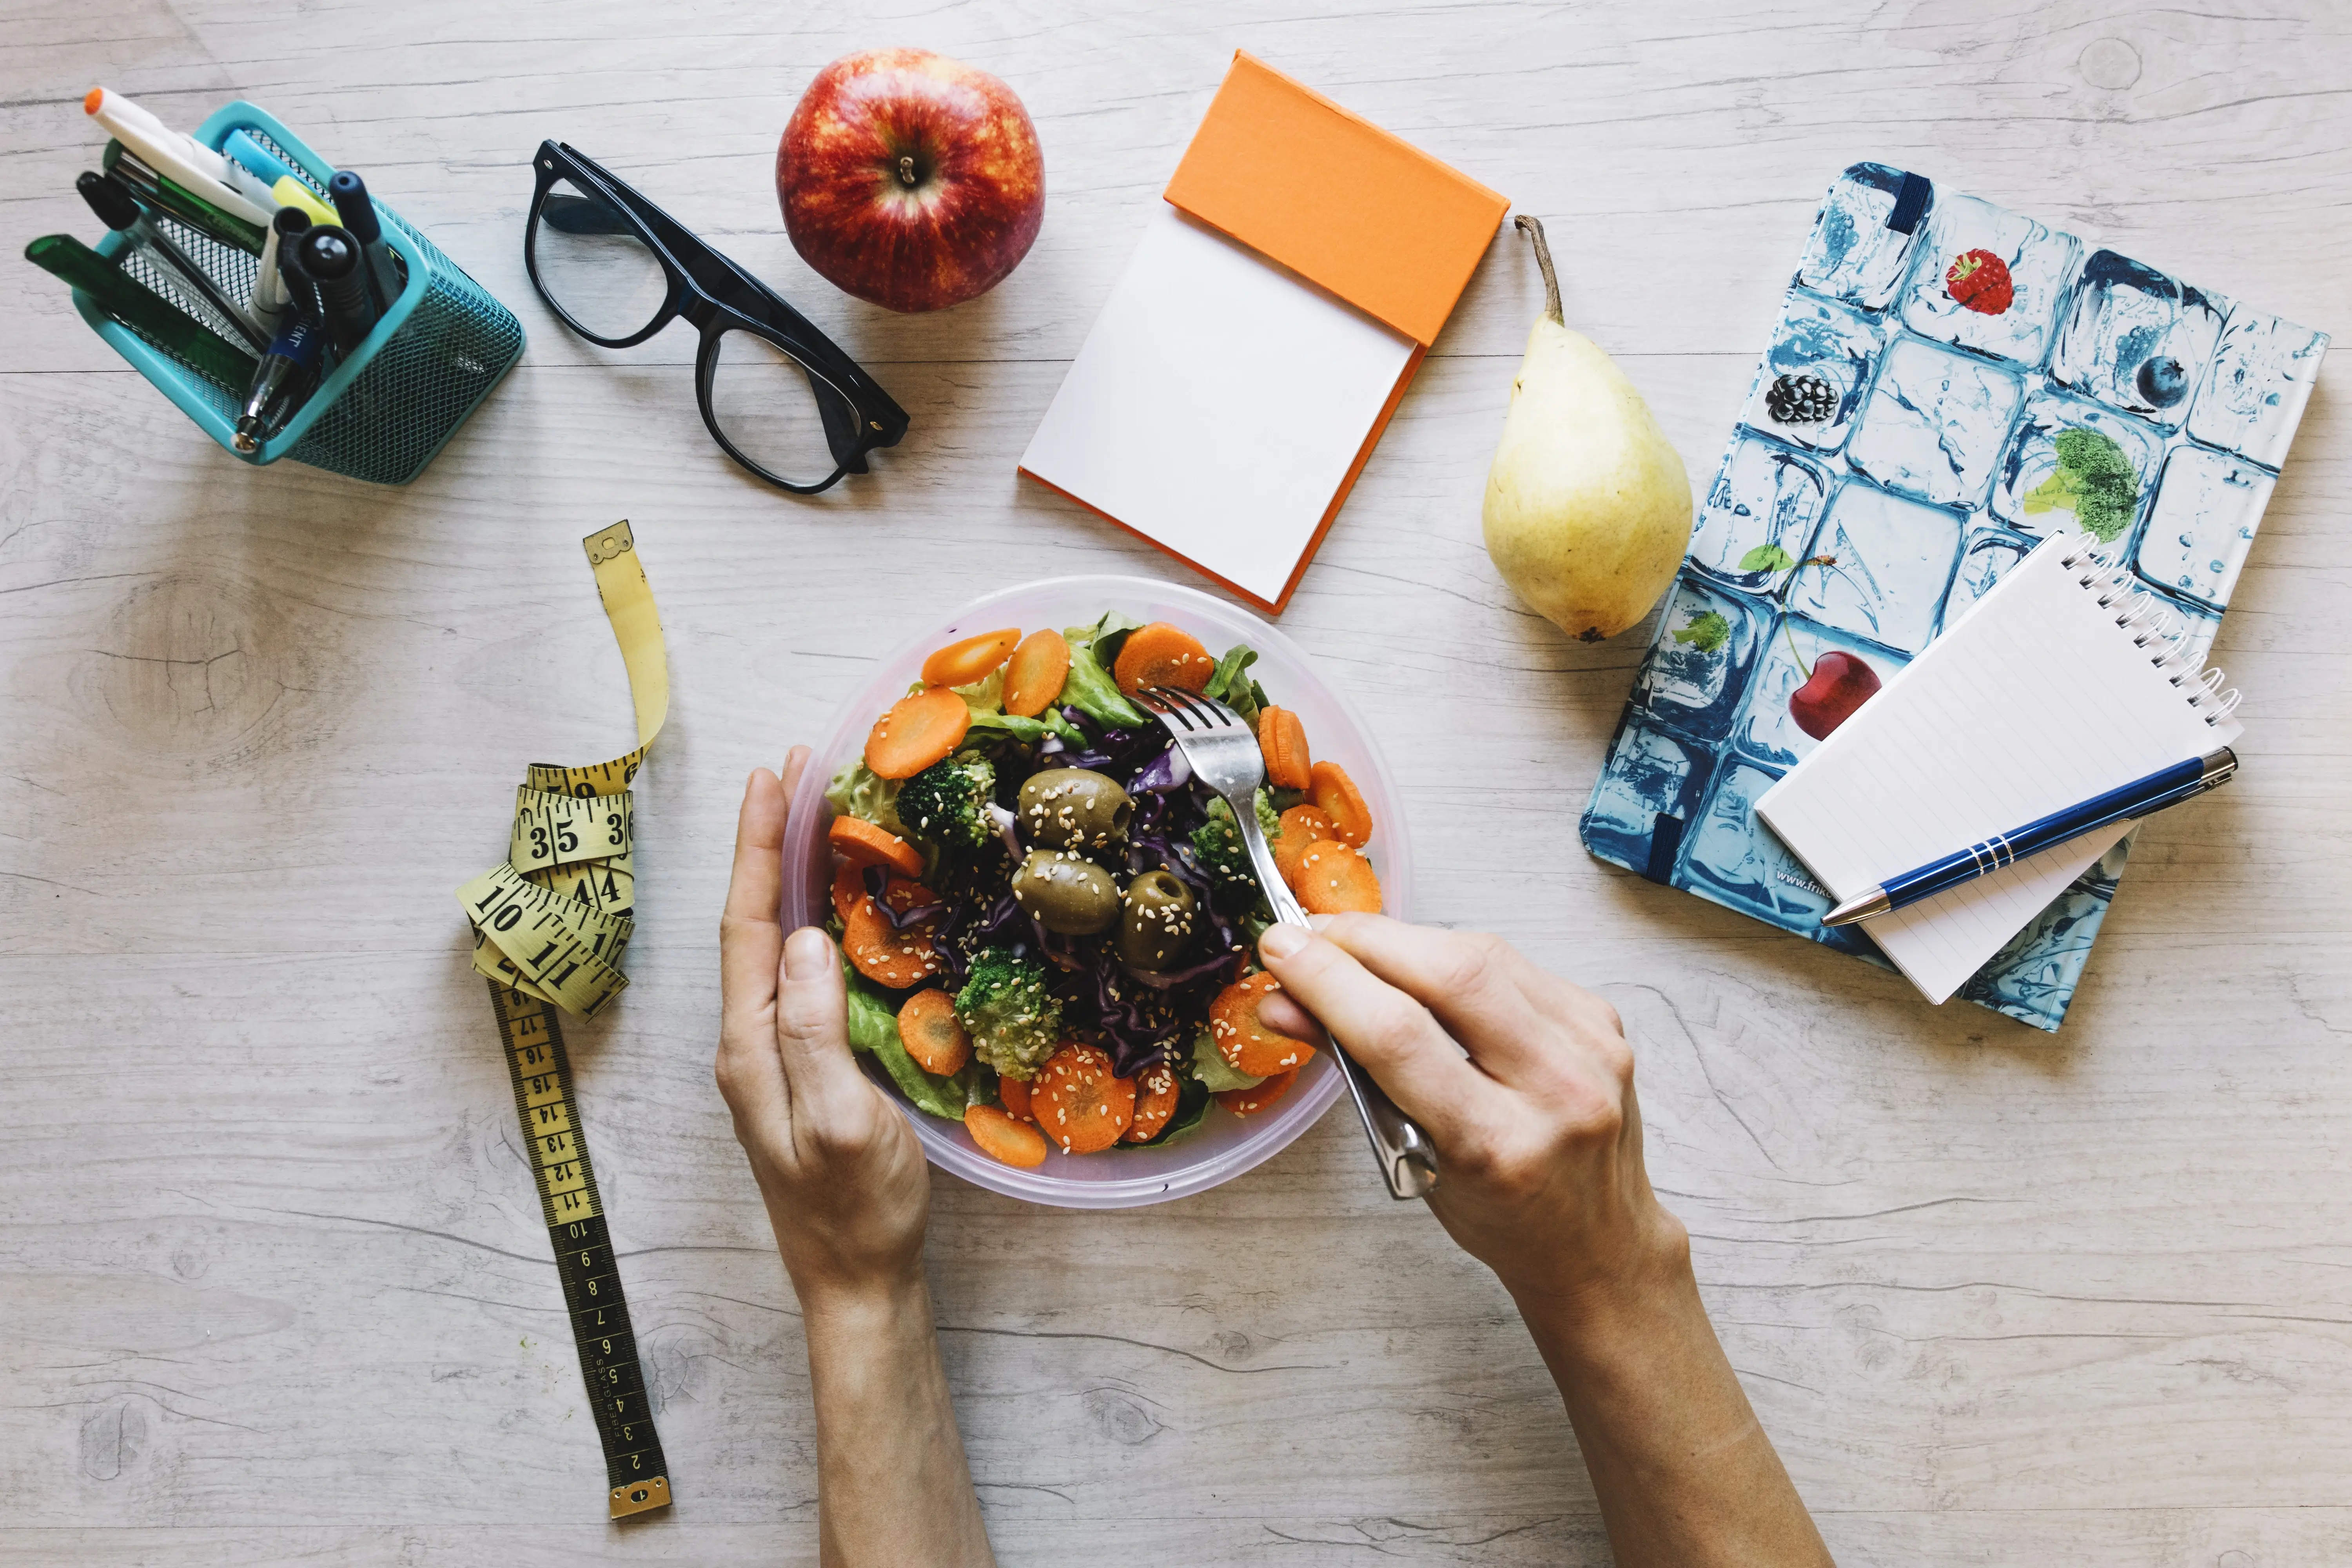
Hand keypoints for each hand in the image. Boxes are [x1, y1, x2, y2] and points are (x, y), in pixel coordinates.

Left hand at [716, 749, 931, 1307]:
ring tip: (814, 813)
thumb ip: (814, 1033)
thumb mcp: (839, 1123)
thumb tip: (807, 941)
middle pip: (754, 921)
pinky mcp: (805, 1066)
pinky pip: (802, 972)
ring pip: (776, 943)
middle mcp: (751, 1043)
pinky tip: (837, 904)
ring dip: (790, 874)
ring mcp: (775, 1055)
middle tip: (796, 770)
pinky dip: (815, 919)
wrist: (857, 1283)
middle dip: (770, 842)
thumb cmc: (855, 1212)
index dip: (758, 848)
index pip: (746, 925)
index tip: (772, 779)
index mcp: (751, 1048)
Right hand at [1254, 914, 1687, 1325]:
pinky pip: (1516, 963)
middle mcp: (1556, 1090)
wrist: (1595, 1244)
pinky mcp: (1602, 1020)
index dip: (1330, 982)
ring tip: (1354, 946)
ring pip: (1484, 954)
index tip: (1281, 949)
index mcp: (1497, 1145)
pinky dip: (1457, 955)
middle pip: (1450, 974)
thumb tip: (1282, 1003)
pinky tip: (1423, 966)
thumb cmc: (1499, 1214)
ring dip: (1406, 939)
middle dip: (1365, 940)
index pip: (1398, 1037)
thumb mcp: (1411, 1159)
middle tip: (1310, 936)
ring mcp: (1589, 1049)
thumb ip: (1355, 1073)